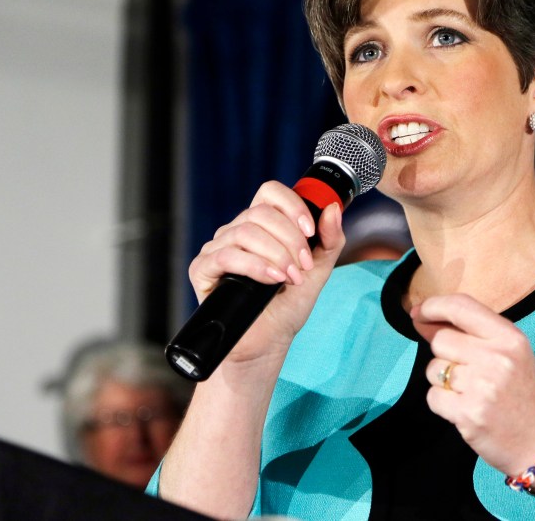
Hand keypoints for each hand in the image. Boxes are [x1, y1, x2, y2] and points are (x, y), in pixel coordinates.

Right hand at [188, 181, 345, 363]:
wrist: (269, 341)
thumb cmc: (288, 304)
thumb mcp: (318, 269)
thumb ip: (329, 239)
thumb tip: (332, 208)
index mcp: (262, 224)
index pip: (270, 192)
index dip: (292, 205)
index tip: (310, 231)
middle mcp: (237, 230)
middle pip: (261, 212)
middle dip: (290, 239)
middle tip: (302, 266)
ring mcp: (218, 248)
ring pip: (246, 232)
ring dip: (276, 254)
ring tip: (290, 278)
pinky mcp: (202, 269)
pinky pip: (226, 255)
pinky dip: (255, 265)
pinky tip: (272, 279)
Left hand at [411, 294, 534, 478]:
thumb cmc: (522, 394)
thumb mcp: (510, 353)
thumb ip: (472, 332)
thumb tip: (422, 317)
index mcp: (509, 337)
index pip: (460, 306)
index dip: (432, 306)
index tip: (419, 312)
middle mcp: (497, 357)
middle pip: (441, 340)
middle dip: (443, 354)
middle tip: (464, 371)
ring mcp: (482, 386)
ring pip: (433, 369)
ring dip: (443, 381)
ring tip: (470, 392)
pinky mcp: (468, 414)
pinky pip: (433, 397)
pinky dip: (442, 404)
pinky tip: (464, 409)